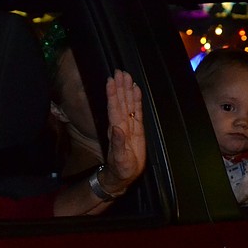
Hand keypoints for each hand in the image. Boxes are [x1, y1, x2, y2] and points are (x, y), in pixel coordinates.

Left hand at [100, 70, 145, 193]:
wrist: (123, 175)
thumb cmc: (120, 168)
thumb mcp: (120, 159)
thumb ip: (119, 144)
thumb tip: (117, 128)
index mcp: (116, 129)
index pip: (114, 108)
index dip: (113, 94)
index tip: (111, 81)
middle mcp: (121, 124)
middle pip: (120, 101)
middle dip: (120, 87)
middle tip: (119, 71)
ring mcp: (129, 125)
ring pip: (128, 103)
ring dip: (126, 90)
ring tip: (126, 75)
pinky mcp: (137, 129)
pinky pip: (136, 111)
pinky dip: (136, 100)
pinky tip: (136, 89)